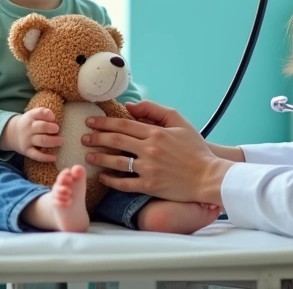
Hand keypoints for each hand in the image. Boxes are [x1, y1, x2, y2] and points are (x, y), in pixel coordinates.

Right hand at [0, 107, 61, 161]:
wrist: (12, 134)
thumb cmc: (29, 124)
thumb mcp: (33, 115)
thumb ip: (44, 114)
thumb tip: (56, 119)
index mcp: (31, 117)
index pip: (40, 113)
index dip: (48, 115)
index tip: (53, 118)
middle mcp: (28, 128)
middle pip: (42, 127)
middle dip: (52, 128)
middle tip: (57, 130)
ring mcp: (27, 140)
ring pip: (42, 141)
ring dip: (53, 141)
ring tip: (60, 141)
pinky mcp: (27, 151)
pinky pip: (37, 155)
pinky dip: (46, 157)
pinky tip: (54, 157)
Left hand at [80, 105, 231, 205]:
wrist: (209, 176)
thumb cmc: (195, 148)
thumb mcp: (179, 122)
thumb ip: (155, 110)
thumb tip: (130, 106)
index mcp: (156, 132)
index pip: (123, 125)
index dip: (103, 122)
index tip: (90, 121)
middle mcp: (150, 149)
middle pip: (115, 141)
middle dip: (96, 138)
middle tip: (83, 137)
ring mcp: (149, 169)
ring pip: (116, 162)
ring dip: (99, 158)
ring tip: (88, 156)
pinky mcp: (150, 186)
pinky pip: (124, 183)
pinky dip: (111, 180)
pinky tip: (102, 177)